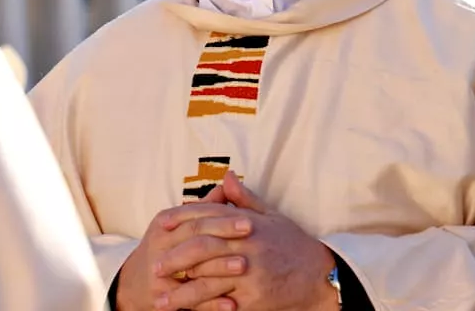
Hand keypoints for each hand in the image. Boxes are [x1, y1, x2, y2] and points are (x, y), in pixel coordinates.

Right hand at [115, 184, 252, 310]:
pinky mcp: (162, 297)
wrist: (135, 284)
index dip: (222, 218)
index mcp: (164, 224)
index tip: (249, 220)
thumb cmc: (165, 249)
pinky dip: (212, 303)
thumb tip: (227, 184)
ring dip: (219, 267)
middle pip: (194, 238)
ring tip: (244, 266)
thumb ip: (204, 208)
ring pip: (192, 268)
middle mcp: (159, 245)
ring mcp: (159, 272)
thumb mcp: (179, 225)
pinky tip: (233, 304)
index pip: (196, 217)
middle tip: (250, 234)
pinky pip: (190, 300)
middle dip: (223, 235)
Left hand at [156, 172, 339, 310]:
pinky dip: (203, 309)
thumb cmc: (292, 244)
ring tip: (161, 300)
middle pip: (202, 249)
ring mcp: (251, 276)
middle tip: (154, 267)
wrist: (320, 276)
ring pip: (208, 282)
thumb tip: (225, 176)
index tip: (160, 226)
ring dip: (182, 292)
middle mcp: (248, 248)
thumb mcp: (271, 217)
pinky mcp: (255, 300)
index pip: (207, 217)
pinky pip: (223, 305)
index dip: (181, 220)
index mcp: (248, 225)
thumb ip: (244, 199)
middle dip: (175, 259)